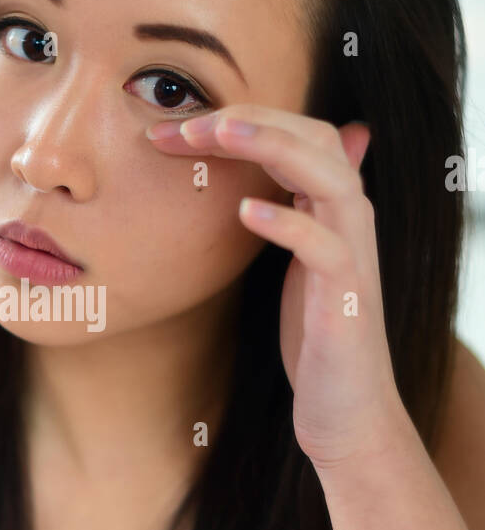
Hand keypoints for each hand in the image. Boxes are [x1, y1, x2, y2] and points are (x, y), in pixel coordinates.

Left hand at [147, 103, 407, 469]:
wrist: (345, 408)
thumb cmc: (314, 334)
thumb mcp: (291, 264)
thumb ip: (281, 216)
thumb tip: (252, 179)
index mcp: (332, 208)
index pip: (297, 133)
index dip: (241, 121)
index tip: (176, 131)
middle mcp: (350, 220)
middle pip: (314, 138)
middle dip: (250, 121)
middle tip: (186, 125)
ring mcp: (353, 257)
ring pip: (329, 178)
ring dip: (274, 147)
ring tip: (220, 134)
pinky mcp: (347, 299)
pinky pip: (326, 249)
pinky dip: (290, 224)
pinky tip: (247, 211)